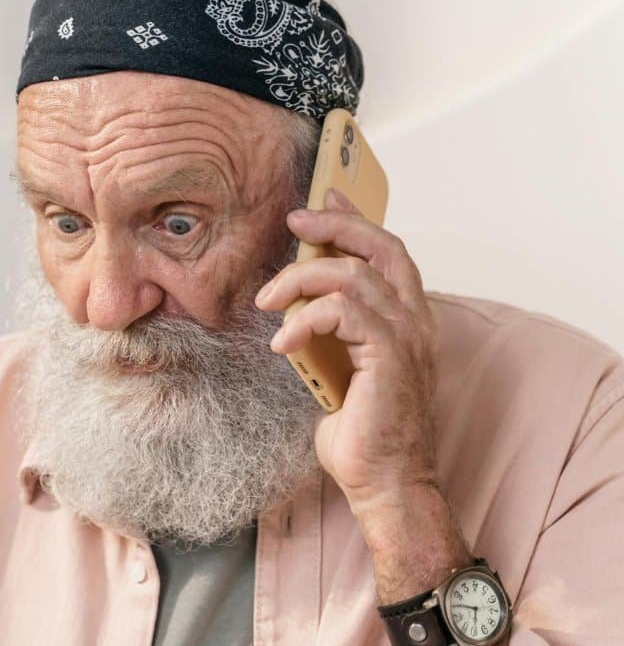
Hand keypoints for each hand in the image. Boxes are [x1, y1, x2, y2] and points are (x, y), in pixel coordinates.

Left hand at [254, 188, 440, 513]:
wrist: (383, 482)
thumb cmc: (362, 432)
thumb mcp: (340, 367)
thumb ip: (331, 332)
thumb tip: (295, 304)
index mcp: (407, 319)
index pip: (388, 252)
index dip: (355, 220)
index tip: (321, 202)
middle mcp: (416, 321)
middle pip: (381, 247)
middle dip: (335, 224)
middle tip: (295, 220)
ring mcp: (408, 338)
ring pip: (354, 276)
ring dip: (301, 279)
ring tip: (268, 299)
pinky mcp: (390, 357)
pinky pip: (343, 313)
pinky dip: (305, 318)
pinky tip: (283, 340)